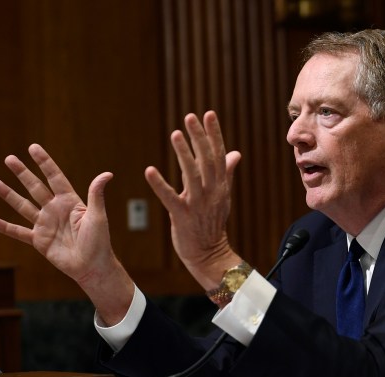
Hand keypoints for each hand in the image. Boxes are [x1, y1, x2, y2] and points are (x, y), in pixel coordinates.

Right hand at [0, 144, 133, 324]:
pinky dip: (5, 227)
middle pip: (35, 187)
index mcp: (70, 201)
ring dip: (9, 195)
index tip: (33, 147)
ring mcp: (45, 224)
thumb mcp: (97, 216)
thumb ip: (96, 195)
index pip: (54, 177)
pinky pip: (19, 232)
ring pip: (23, 206)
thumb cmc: (99, 242)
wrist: (91, 266)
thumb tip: (107, 174)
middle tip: (9, 158)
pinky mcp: (39, 241)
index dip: (44, 162)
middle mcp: (55, 210)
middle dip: (22, 173)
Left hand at [144, 111, 243, 289]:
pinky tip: (149, 171)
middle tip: (190, 117)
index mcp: (220, 186)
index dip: (214, 134)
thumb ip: (226, 172)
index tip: (209, 114)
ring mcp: (198, 205)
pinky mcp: (182, 217)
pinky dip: (160, 184)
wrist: (209, 254)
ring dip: (184, 154)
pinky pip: (170, 198)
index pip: (219, 155)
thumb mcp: (223, 196)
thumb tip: (236, 153)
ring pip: (192, 175)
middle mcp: (212, 193)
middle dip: (199, 138)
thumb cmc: (212, 223)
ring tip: (176, 134)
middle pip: (207, 161)